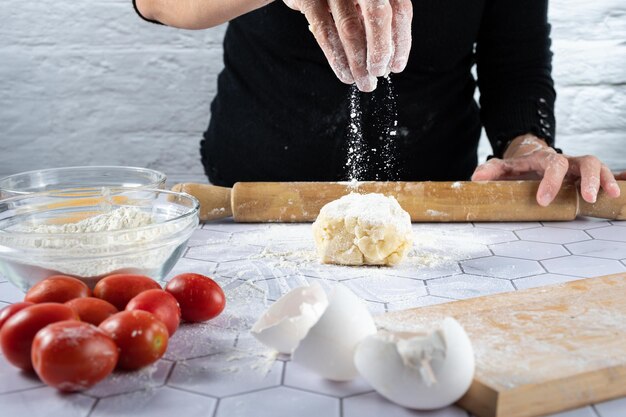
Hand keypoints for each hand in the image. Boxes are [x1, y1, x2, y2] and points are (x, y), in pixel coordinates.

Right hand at [283, 0, 412, 91]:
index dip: (401, 41)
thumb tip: (389, 59)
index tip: (397, 66)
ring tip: (362, 81)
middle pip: (377, 15)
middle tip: (377, 75)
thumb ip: (378, 19)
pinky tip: (343, 71)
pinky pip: (324, 32)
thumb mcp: (366, 1)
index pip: (400, 9)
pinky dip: (336, 56)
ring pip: (350, 28)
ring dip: (357, 61)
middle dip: (379, 52)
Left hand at [471, 134, 621, 206]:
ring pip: (599, 166)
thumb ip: (491, 170)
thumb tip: (475, 178)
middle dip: (589, 178)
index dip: (550, 182)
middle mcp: (568, 161)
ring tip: (609, 195)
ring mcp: (579, 168)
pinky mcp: (587, 177)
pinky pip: (605, 177)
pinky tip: (616, 195)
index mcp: (546, 159)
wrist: (531, 156)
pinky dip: (613, 182)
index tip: (542, 201)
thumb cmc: (518, 166)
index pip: (553, 165)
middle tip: (586, 198)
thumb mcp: (504, 167)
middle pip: (586, 161)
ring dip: (605, 180)